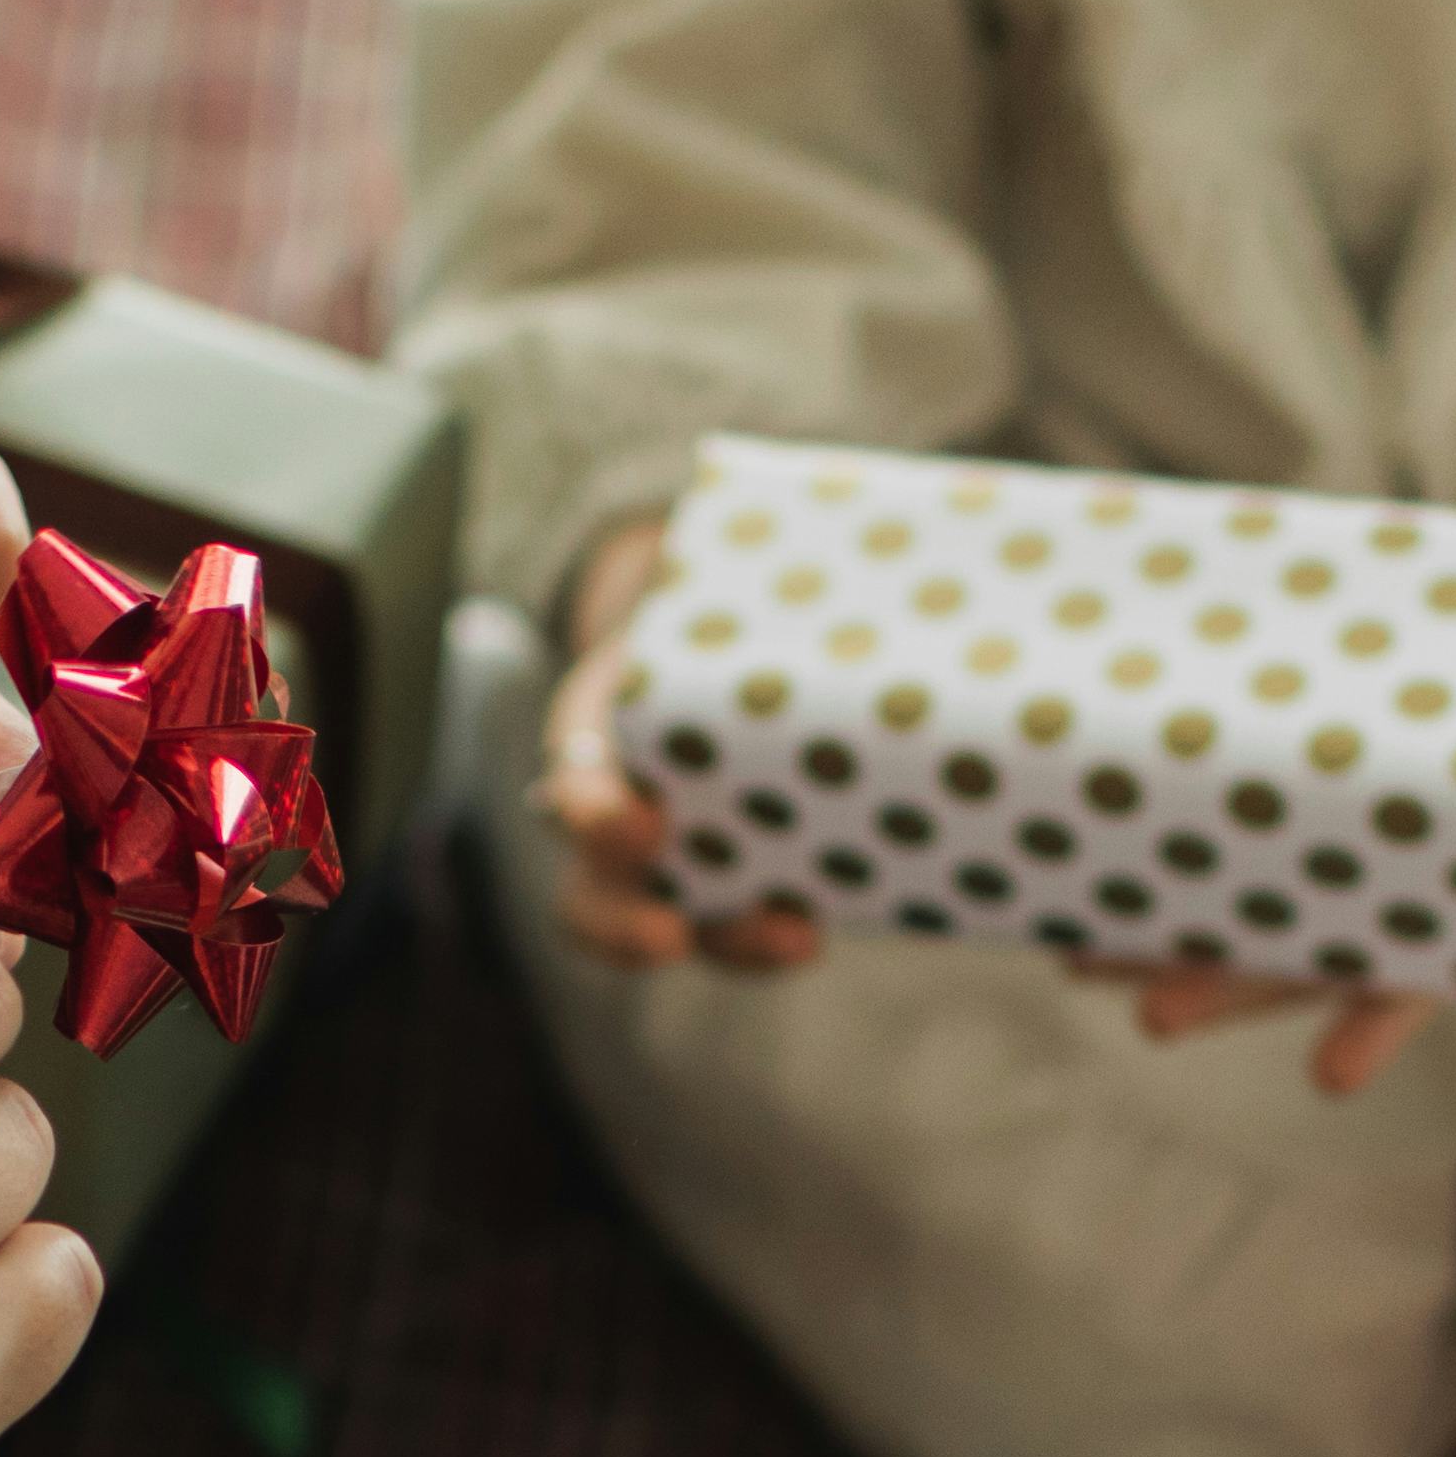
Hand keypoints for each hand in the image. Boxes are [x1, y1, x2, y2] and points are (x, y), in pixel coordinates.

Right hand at [532, 512, 824, 976]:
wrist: (727, 626)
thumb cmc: (715, 601)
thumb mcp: (712, 577)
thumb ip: (752, 571)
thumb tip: (884, 513)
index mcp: (599, 732)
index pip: (571, 784)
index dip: (593, 812)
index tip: (643, 820)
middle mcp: (621, 808)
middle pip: (593, 893)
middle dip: (623, 925)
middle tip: (671, 935)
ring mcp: (676, 854)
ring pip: (666, 927)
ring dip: (727, 943)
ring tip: (795, 939)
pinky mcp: (738, 873)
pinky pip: (744, 922)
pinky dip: (780, 932)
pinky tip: (839, 915)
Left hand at [1112, 630, 1455, 1094]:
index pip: (1426, 978)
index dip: (1379, 1023)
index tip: (1333, 1074)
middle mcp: (1405, 920)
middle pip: (1308, 967)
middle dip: (1230, 990)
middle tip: (1146, 1009)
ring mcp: (1355, 891)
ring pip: (1254, 929)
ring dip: (1170, 944)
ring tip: (1079, 952)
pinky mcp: (1321, 850)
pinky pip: (1239, 870)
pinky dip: (1174, 878)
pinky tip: (1092, 878)